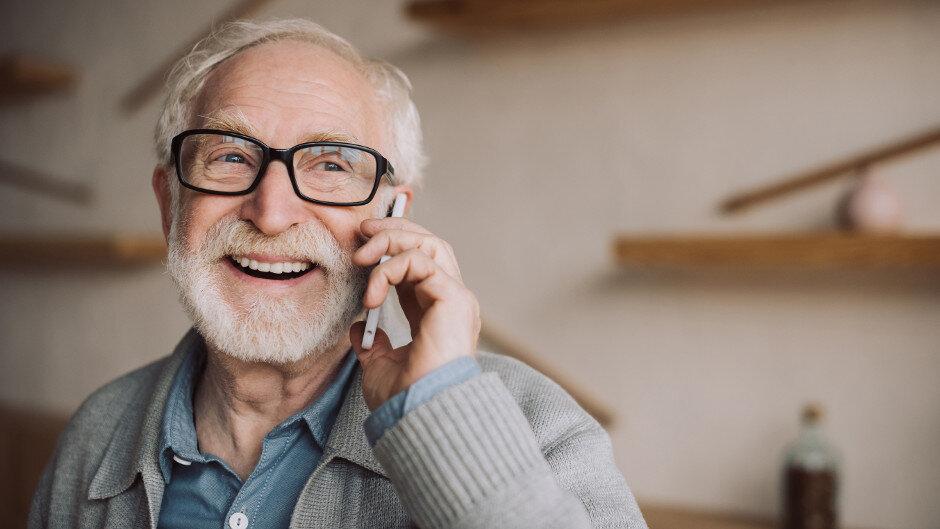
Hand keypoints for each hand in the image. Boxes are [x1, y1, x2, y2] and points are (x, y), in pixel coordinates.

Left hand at [350, 217, 479, 409]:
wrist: (419, 414)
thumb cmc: (406, 398)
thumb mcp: (380, 365)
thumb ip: (373, 344)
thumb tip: (357, 329)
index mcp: (435, 312)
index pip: (419, 262)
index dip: (392, 247)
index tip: (362, 246)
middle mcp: (450, 299)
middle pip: (429, 243)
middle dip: (394, 230)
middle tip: (362, 232)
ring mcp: (456, 297)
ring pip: (428, 244)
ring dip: (391, 241)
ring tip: (362, 257)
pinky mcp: (454, 297)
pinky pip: (420, 262)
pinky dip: (391, 270)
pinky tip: (372, 294)